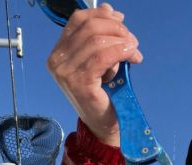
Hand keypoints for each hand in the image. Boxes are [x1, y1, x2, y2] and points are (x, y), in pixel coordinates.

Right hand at [47, 3, 142, 144]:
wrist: (104, 125)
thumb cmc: (103, 95)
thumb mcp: (101, 60)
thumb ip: (101, 37)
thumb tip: (109, 9)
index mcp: (58, 53)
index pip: (78, 20)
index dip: (102, 16)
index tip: (122, 21)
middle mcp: (57, 61)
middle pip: (89, 27)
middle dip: (116, 29)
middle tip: (132, 40)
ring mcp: (65, 73)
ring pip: (97, 41)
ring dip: (122, 41)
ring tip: (134, 51)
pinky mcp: (80, 83)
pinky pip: (103, 57)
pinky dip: (121, 52)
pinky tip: (132, 56)